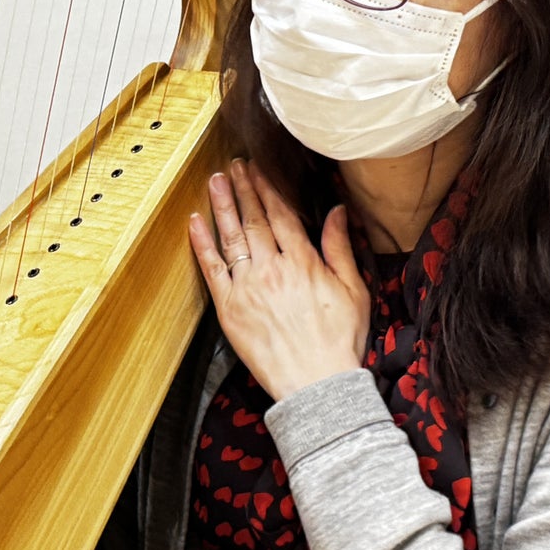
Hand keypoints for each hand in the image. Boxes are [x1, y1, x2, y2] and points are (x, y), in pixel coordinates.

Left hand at [187, 158, 369, 401]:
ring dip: (221, 206)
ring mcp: (248, 288)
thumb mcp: (353, 290)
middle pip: (254, 219)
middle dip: (243, 188)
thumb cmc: (340, 340)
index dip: (267, 187)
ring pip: (231, 237)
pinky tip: (195, 222)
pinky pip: (212, 269)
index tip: (258, 168)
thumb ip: (340, 247)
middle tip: (234, 165)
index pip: (281, 214)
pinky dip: (202, 244)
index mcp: (303, 262)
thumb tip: (337, 211)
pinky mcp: (229, 309)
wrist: (317, 384)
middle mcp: (272, 269)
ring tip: (215, 181)